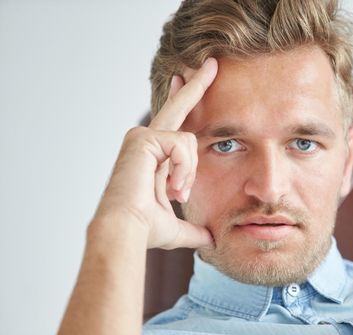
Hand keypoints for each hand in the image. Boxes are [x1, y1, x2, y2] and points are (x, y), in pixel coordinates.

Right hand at [91, 58, 217, 249]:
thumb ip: (194, 231)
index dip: (185, 100)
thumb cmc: (143, 229)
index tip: (186, 78)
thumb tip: (211, 241)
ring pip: (189, 141)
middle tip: (213, 62)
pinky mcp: (143, 138)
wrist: (125, 232)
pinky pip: (182, 146)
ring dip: (188, 174)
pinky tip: (171, 186)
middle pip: (179, 106)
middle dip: (197, 85)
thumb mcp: (177, 229)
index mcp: (153, 155)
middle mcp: (145, 140)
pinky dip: (183, 170)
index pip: (174, 123)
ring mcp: (142, 137)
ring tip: (175, 193)